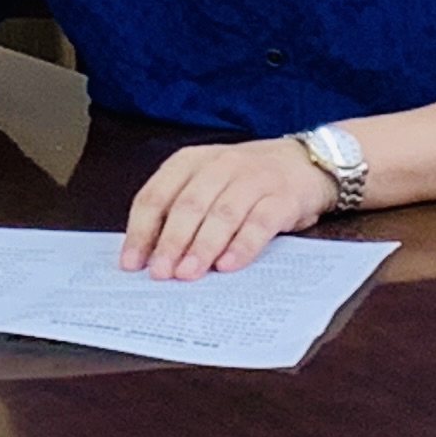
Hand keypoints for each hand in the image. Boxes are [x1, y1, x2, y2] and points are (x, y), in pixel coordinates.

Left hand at [119, 137, 334, 279]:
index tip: (132, 263)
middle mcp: (220, 166)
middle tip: (160, 273)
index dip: (141, 230)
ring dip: (202, 246)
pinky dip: (242, 245)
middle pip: (188, 205)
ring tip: (188, 274)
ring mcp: (253, 179)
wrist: (303, 164)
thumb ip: (179, 211)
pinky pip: (260, 223)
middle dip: (170, 242)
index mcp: (190, 162)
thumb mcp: (206, 184)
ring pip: (222, 214)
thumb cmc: (244, 182)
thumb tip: (149, 257)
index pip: (156, 195)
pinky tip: (228, 265)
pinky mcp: (282, 197)